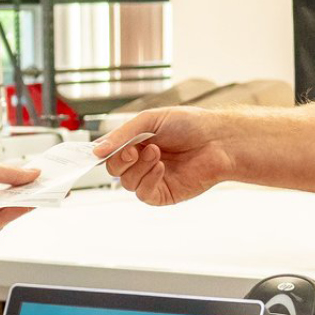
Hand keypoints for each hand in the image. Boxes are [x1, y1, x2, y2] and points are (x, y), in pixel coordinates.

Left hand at [0, 158, 41, 245]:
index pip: (8, 179)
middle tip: (51, 186)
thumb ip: (10, 173)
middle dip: (29, 191)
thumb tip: (33, 172)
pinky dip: (13, 214)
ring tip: (43, 193)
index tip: (44, 175)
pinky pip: (0, 224)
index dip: (25, 177)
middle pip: (11, 196)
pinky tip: (25, 205)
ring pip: (8, 210)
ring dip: (24, 202)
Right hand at [94, 108, 230, 205]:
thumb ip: (122, 135)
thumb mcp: (150, 120)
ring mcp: (153, 178)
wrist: (217, 139)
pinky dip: (148, 180)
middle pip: (114, 170)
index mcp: (138, 143)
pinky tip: (161, 167)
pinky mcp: (164, 193)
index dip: (104, 152)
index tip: (100, 150)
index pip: (110, 152)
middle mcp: (143, 161)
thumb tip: (97, 150)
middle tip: (134, 149)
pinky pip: (144, 194)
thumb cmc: (190, 124)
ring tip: (157, 152)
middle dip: (121, 159)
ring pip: (127, 183)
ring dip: (139, 167)